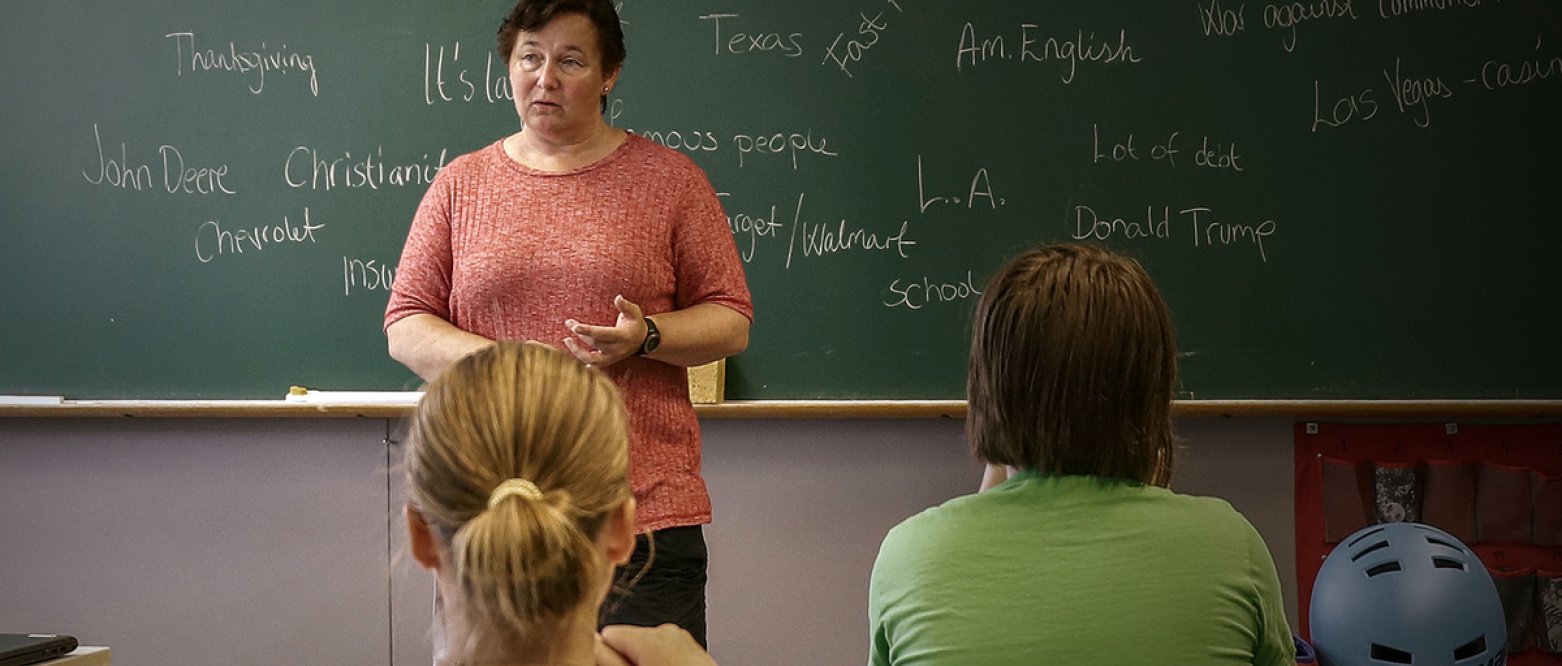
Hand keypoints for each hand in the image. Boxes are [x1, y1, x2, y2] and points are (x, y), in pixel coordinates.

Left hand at [563, 295, 650, 367]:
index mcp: (622, 336)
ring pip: (591, 359)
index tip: (574, 327)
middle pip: (594, 342)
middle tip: (569, 323)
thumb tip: (618, 298)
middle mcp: (617, 349)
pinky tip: (573, 358)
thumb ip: (625, 306)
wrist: (643, 340)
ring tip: (567, 340)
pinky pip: (594, 366)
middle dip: (580, 333)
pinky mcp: (609, 362)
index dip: (588, 330)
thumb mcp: (634, 312)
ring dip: (577, 351)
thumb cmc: (636, 323)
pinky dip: (583, 362)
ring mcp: (613, 357)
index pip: (602, 334)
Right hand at [597, 624, 716, 665]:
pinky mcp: (690, 648)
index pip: (609, 634)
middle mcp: (667, 632)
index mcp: (651, 638)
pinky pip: (664, 651)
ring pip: (646, 646)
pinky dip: (660, 663)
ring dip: (643, 662)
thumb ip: (609, 660)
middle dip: (627, 659)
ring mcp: (681, 639)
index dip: (608, 656)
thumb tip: (589, 641)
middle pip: (628, 639)